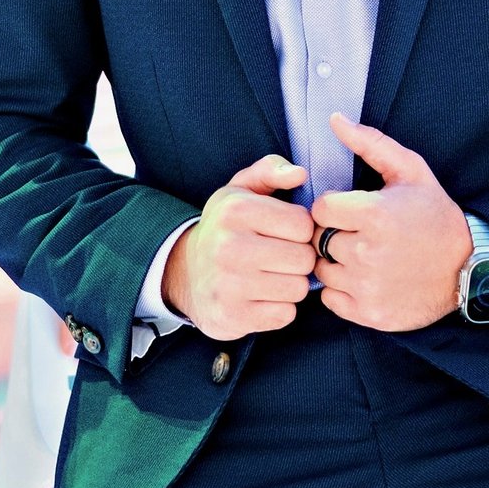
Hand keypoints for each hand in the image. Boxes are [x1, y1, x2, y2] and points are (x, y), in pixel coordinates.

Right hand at [159, 154, 316, 340]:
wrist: (184, 273)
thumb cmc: (226, 229)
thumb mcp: (240, 191)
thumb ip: (270, 171)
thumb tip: (299, 174)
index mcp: (235, 210)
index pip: (303, 224)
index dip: (299, 230)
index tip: (282, 232)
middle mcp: (229, 246)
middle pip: (304, 258)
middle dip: (297, 258)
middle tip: (277, 257)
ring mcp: (229, 284)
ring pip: (298, 288)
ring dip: (290, 284)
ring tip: (269, 276)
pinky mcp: (233, 316)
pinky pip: (285, 314)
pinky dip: (279, 308)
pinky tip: (261, 297)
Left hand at [311, 116, 470, 331]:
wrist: (468, 269)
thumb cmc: (435, 216)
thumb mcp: (410, 171)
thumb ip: (370, 143)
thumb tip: (334, 119)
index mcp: (374, 214)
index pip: (320, 208)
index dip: (335, 206)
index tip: (353, 210)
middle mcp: (367, 252)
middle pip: (318, 238)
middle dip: (333, 233)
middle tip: (358, 233)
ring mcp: (367, 286)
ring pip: (321, 269)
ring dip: (335, 262)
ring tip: (362, 256)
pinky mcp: (368, 313)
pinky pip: (329, 298)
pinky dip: (340, 289)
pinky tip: (364, 278)